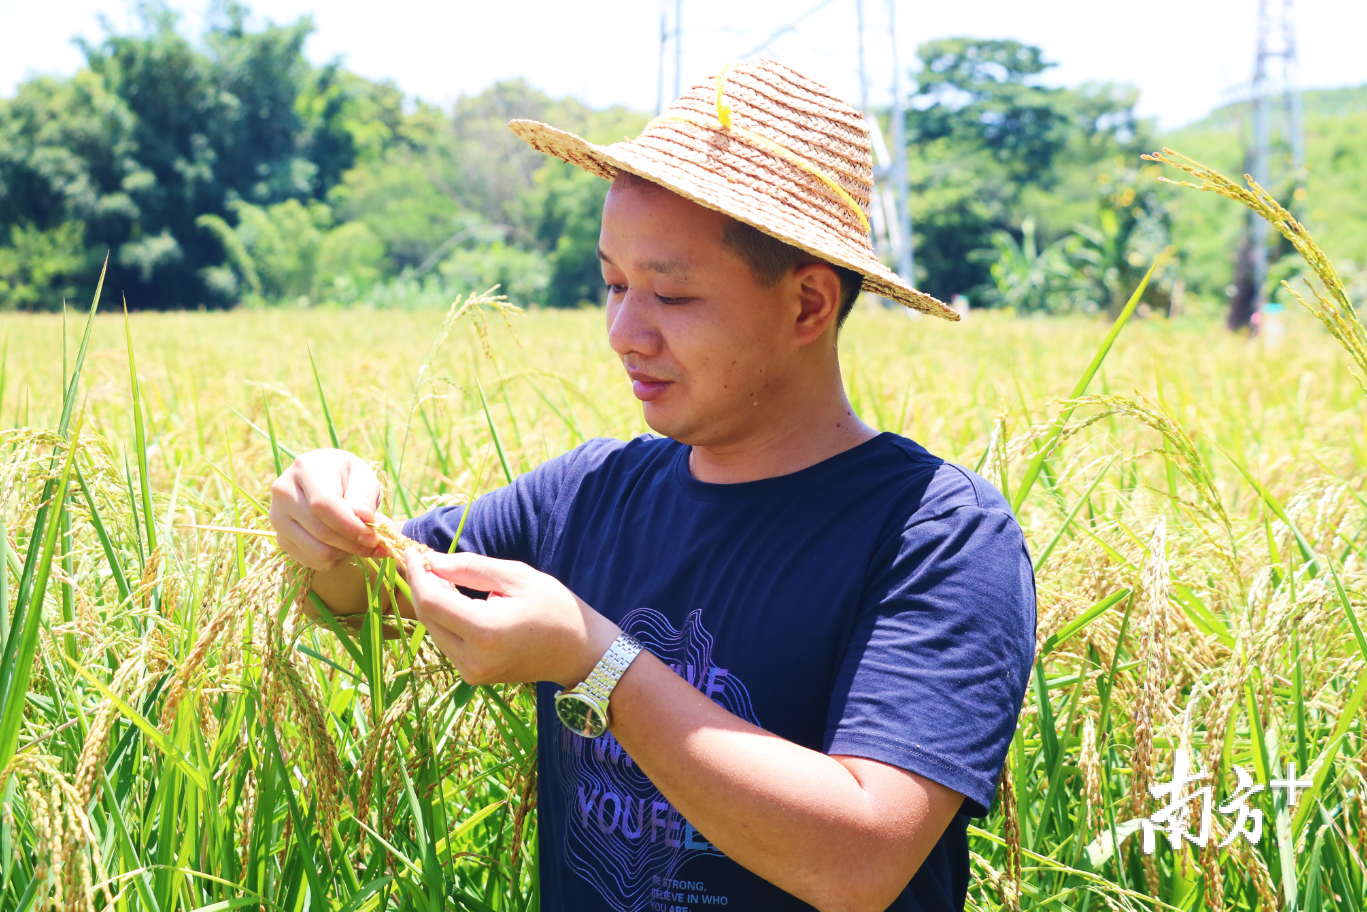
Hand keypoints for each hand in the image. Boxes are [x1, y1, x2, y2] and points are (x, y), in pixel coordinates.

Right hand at [269, 448, 386, 569]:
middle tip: (376, 543)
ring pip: (317, 551)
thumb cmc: (347, 477)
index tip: (373, 536)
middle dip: (354, 543)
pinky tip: (344, 545)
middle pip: (321, 531)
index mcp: (304, 468)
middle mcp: (284, 493)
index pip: (323, 505)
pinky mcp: (281, 539)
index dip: (350, 525)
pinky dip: (335, 559)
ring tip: (360, 542)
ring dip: (346, 552)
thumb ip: (364, 496)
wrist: (324, 480)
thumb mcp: (362, 476)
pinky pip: (313, 561)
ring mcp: (278, 518)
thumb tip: (364, 519)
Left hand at [403, 549, 619, 686]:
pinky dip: (444, 618)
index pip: (431, 601)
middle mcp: (472, 659)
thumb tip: (431, 561)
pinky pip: (446, 642)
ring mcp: (471, 673)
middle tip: (424, 558)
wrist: (580, 653)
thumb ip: (470, 567)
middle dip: (421, 585)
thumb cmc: (556, 608)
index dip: (416, 574)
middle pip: (427, 616)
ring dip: (432, 601)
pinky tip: (455, 598)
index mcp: (485, 632)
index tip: (412, 551)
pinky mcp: (473, 676)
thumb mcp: (516, 576)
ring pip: (433, 630)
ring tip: (443, 576)